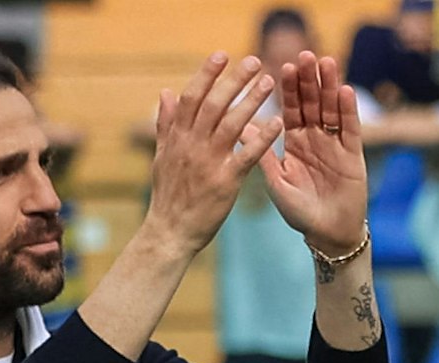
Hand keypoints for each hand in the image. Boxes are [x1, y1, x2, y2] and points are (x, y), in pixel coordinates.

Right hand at [142, 53, 281, 257]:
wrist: (170, 232)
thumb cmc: (168, 195)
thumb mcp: (161, 157)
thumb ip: (165, 124)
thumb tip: (166, 92)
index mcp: (177, 137)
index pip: (192, 97)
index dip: (207, 74)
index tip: (223, 55)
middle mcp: (192, 145)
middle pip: (214, 104)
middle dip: (234, 80)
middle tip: (254, 61)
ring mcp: (208, 163)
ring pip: (231, 124)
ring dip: (251, 100)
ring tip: (269, 82)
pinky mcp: (225, 182)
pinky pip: (246, 156)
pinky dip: (261, 138)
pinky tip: (277, 123)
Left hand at [260, 52, 369, 258]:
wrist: (327, 235)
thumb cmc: (300, 213)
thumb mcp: (277, 182)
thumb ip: (262, 155)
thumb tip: (239, 129)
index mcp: (294, 143)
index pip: (291, 110)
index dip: (288, 90)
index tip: (283, 67)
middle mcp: (315, 139)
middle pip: (312, 103)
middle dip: (309, 80)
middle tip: (306, 55)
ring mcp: (335, 145)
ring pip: (332, 110)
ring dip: (329, 87)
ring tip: (326, 63)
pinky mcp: (353, 155)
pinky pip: (350, 129)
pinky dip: (348, 111)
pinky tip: (345, 92)